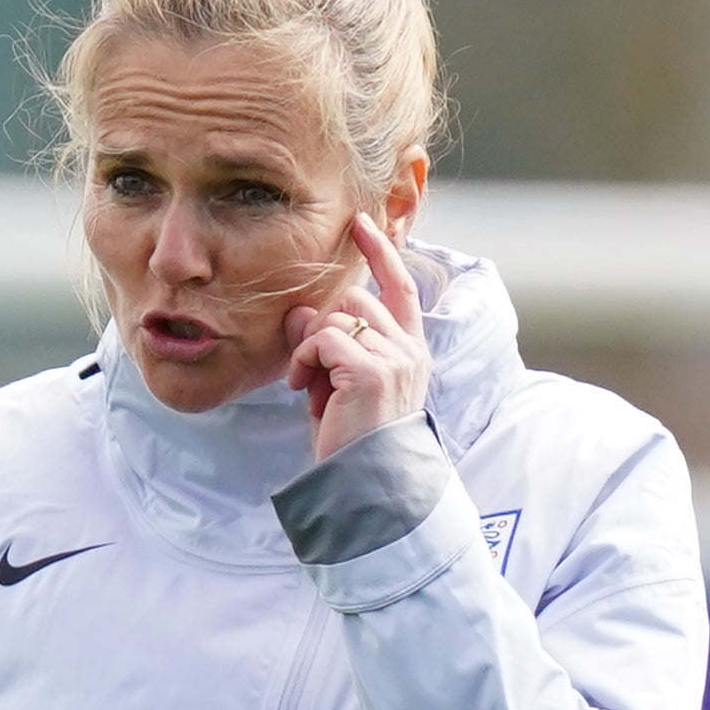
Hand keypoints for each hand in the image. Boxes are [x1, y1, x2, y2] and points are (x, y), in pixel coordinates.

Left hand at [285, 214, 432, 463]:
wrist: (366, 485)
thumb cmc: (353, 443)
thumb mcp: (338, 386)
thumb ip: (327, 346)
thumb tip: (299, 312)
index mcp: (410, 352)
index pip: (401, 288)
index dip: (382, 252)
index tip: (361, 224)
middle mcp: (409, 350)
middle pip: (354, 299)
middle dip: (322, 327)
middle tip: (311, 372)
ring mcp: (394, 358)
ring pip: (337, 316)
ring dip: (311, 347)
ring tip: (310, 386)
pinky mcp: (370, 371)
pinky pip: (323, 338)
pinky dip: (305, 359)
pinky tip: (304, 389)